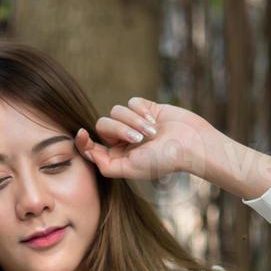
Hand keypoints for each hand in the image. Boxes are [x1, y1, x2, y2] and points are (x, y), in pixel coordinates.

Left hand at [75, 97, 210, 181]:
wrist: (190, 144)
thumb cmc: (162, 160)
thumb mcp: (131, 169)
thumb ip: (106, 165)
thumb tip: (88, 152)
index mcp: (117, 156)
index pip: (92, 145)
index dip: (83, 140)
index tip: (81, 134)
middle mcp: (123, 139)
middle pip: (103, 125)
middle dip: (119, 129)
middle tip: (139, 139)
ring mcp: (134, 122)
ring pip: (116, 111)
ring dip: (134, 121)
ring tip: (152, 132)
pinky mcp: (145, 108)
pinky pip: (131, 102)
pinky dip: (141, 110)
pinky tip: (154, 120)